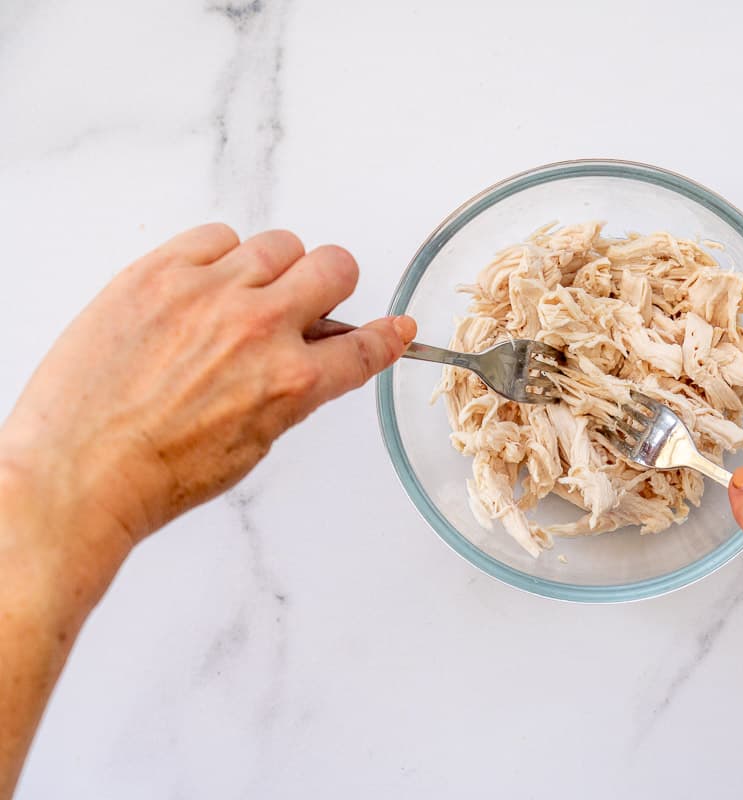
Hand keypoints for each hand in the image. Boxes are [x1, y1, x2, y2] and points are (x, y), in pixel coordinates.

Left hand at [0, 223, 414, 572]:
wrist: (78, 471)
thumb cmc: (157, 473)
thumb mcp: (255, 444)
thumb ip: (295, 392)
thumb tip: (313, 360)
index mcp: (293, 382)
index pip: (365, 345)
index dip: (388, 335)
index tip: (396, 327)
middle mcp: (260, 329)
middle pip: (334, 267)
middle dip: (331, 284)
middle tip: (308, 299)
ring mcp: (210, 293)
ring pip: (279, 243)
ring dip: (274, 268)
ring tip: (244, 294)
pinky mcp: (160, 272)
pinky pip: (216, 235)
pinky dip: (219, 255)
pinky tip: (204, 285)